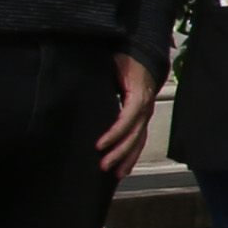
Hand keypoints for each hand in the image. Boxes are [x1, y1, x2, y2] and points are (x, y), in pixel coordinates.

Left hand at [95, 54, 159, 179]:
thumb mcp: (114, 63)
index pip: (128, 118)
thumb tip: (80, 85)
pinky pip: (140, 139)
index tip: (99, 145)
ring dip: (127, 158)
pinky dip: (133, 154)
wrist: (146, 55)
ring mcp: (146, 114)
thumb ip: (103, 76)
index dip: (114, 133)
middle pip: (135, 135)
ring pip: (139, 140)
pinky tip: (125, 166)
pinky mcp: (143, 117)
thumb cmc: (128, 58)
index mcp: (139, 94)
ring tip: (116, 173)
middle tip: (103, 165)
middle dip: (120, 152)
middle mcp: (146, 107)